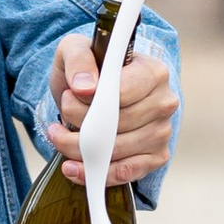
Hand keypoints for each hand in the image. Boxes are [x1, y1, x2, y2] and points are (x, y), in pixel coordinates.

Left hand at [48, 33, 177, 184]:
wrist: (93, 91)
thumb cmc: (89, 70)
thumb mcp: (75, 49)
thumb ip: (78, 59)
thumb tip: (85, 88)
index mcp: (153, 72)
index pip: (124, 92)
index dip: (92, 100)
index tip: (69, 96)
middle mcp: (164, 102)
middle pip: (119, 124)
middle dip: (81, 125)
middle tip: (61, 118)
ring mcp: (162, 132)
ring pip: (118, 151)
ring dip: (81, 150)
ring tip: (60, 137)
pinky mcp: (156, 157)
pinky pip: (126, 173)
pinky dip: (96, 174)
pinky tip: (74, 168)